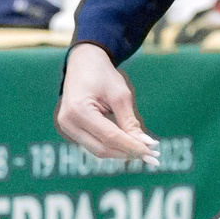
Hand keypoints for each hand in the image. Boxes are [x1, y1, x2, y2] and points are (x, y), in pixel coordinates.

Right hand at [56, 42, 156, 159]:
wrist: (83, 63)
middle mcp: (68, 122)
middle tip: (152, 155)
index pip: (110, 136)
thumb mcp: (120, 95)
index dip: (132, 147)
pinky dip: (112, 147)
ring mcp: (67, 127)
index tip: (152, 152)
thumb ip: (130, 122)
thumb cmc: (103, 75)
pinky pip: (94, 145)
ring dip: (121, 153)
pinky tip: (130, 146)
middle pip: (102, 148)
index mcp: (79, 110)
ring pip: (98, 150)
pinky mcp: (71, 130)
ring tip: (144, 151)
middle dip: (128, 153)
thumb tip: (147, 144)